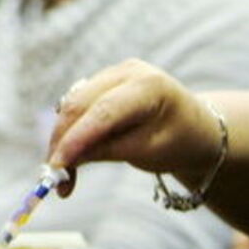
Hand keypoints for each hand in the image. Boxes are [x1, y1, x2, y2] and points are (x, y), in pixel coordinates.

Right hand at [48, 59, 220, 196]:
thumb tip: (66, 160)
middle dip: (61, 142)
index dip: (75, 140)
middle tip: (53, 177)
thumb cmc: (179, 142)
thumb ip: (108, 151)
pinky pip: (76, 105)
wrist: (195, 128)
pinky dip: (68, 131)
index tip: (56, 167)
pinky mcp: (102, 82)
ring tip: (62, 175)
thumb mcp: (149, 152)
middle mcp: (128, 71)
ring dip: (61, 139)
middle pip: (79, 105)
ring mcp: (113, 73)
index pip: (103, 112)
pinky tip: (69, 156)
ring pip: (71, 105)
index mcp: (149, 86)